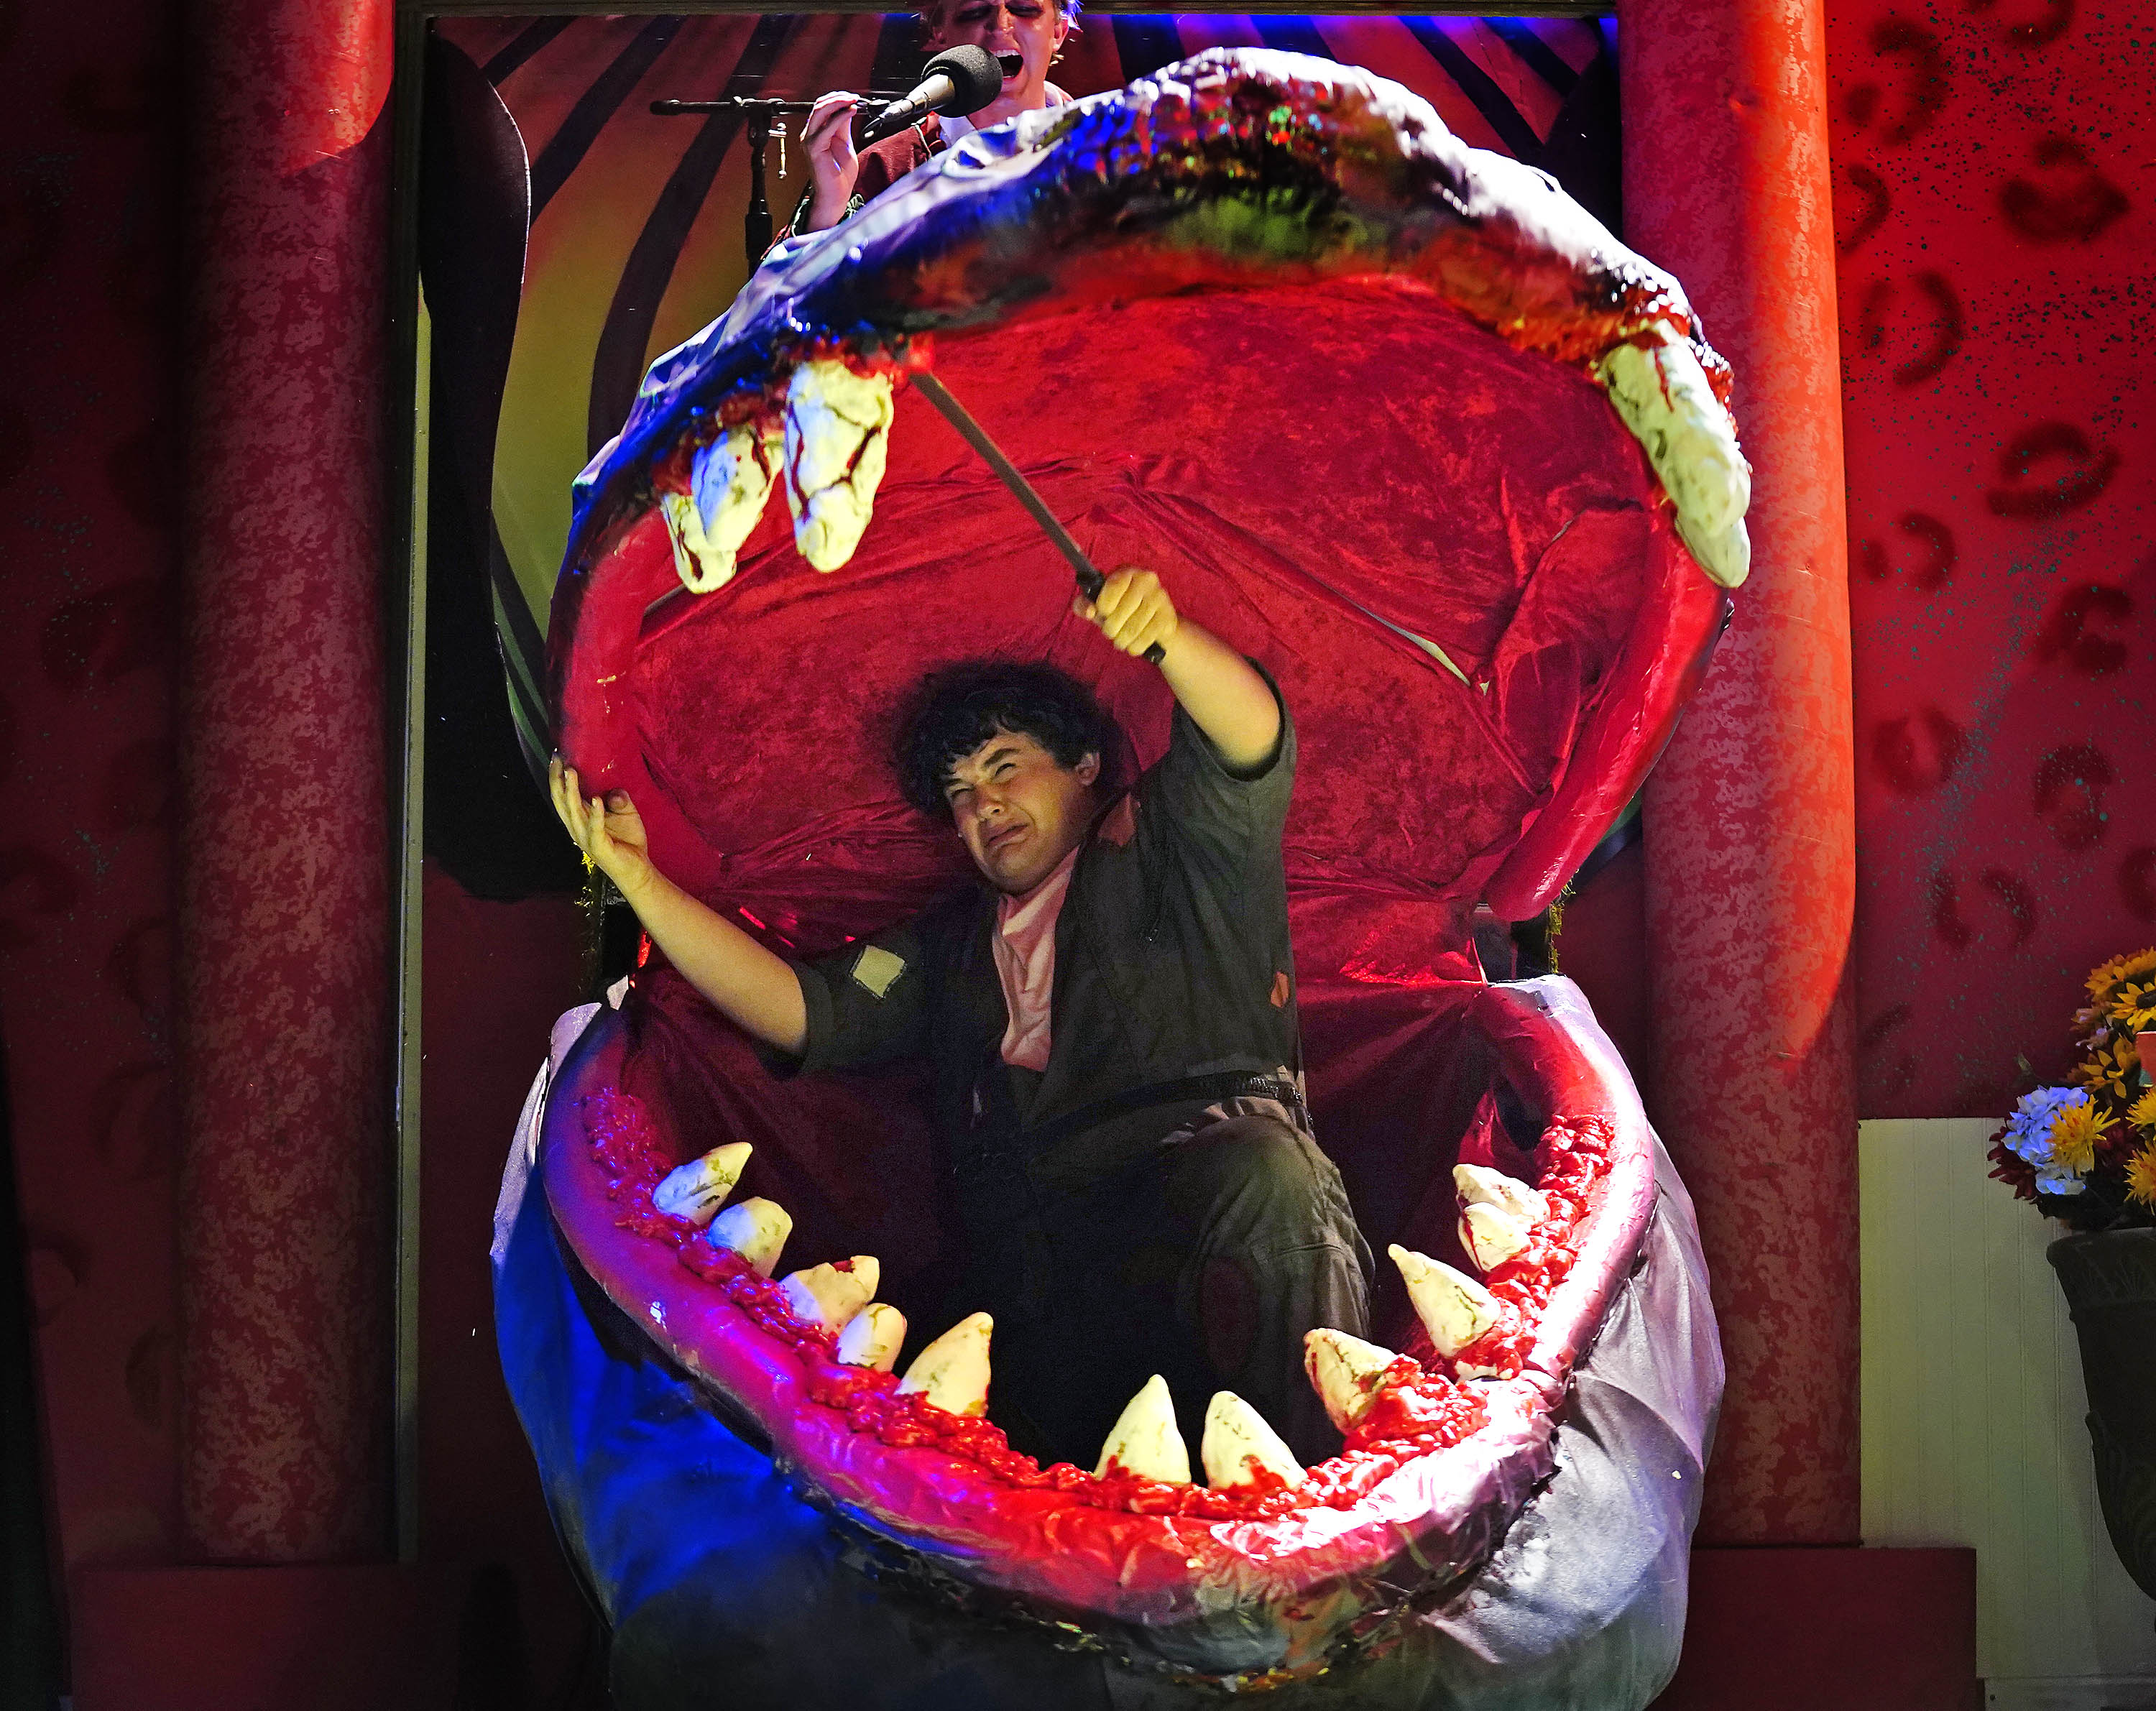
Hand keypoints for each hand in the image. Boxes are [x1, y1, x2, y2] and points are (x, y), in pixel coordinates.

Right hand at [550, 757, 654, 896]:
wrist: (637, 869)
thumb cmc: (628, 841)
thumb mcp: (626, 813)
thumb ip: (620, 800)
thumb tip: (615, 791)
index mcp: (579, 818)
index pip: (562, 796)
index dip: (557, 777)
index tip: (557, 756)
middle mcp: (577, 828)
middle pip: (561, 802)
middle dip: (558, 780)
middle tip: (558, 759)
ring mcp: (586, 838)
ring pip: (574, 812)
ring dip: (572, 791)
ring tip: (571, 772)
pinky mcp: (600, 847)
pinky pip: (595, 828)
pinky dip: (596, 814)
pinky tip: (597, 799)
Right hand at [800, 91, 862, 230]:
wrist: (835, 195)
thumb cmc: (839, 175)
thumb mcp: (845, 143)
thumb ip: (843, 126)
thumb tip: (848, 109)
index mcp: (816, 132)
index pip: (823, 107)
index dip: (838, 98)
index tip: (854, 97)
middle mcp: (810, 134)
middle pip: (820, 105)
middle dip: (838, 97)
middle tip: (855, 97)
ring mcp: (810, 140)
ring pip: (820, 111)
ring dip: (838, 103)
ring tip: (853, 101)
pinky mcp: (814, 148)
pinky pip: (827, 127)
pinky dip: (840, 117)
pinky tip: (851, 112)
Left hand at [1073, 565, 1178, 660]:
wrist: (1154, 620)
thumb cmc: (1120, 609)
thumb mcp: (1099, 604)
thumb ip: (1083, 604)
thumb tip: (1090, 611)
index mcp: (1127, 572)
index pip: (1112, 587)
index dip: (1103, 606)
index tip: (1102, 612)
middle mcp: (1147, 579)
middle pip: (1120, 612)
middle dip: (1110, 629)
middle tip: (1110, 631)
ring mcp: (1160, 598)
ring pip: (1132, 628)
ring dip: (1121, 641)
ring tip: (1120, 640)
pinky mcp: (1168, 617)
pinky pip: (1146, 638)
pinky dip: (1135, 647)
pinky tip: (1133, 645)